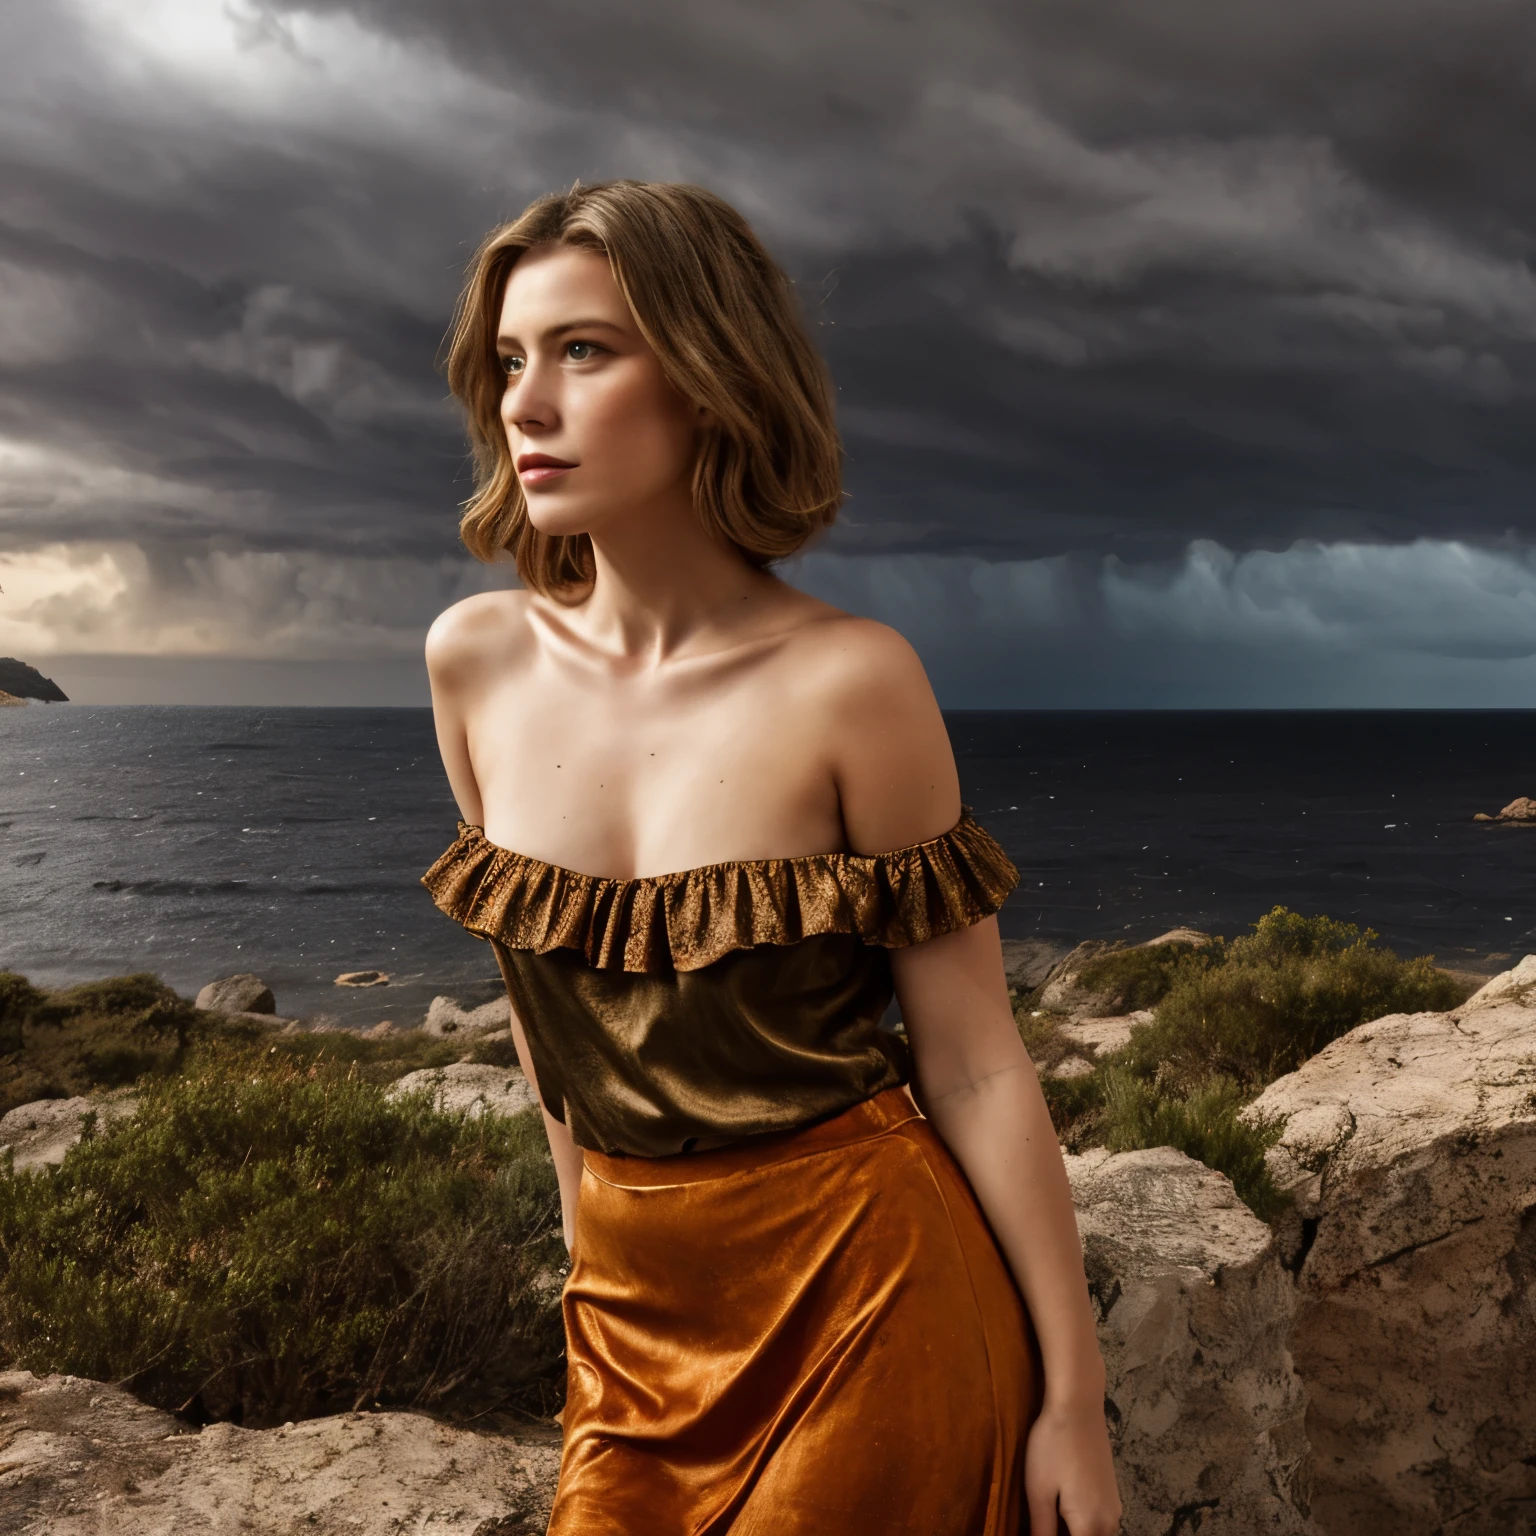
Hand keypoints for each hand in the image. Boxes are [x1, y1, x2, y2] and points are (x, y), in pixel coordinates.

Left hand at [1024, 1395, 1121, 1535]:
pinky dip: (1085, 1527)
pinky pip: (1102, 1524)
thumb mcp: (1038, 1491)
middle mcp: (1109, 1522)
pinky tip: (1063, 1512)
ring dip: (1077, 1533)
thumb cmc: (1053, 1446)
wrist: (1078, 1406)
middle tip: (1044, 1524)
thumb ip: (1042, 1530)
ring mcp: (1114, 1508)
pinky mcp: (1112, 1494)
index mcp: (1090, 1526)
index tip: (1043, 1529)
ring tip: (1052, 1519)